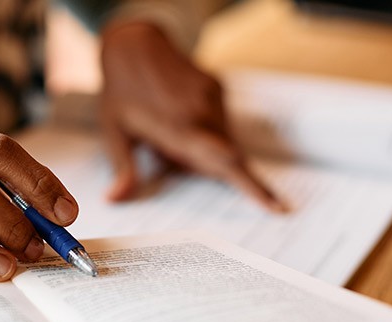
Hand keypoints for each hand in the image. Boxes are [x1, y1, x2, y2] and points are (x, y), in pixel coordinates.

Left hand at [99, 22, 283, 210]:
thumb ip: (123, 169)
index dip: (254, 187)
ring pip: (222, 140)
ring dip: (202, 148)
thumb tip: (114, 199)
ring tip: (166, 129)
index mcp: (180, 129)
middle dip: (207, 168)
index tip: (277, 207)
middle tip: (168, 149)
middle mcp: (203, 113)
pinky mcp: (217, 87)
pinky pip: (219, 122)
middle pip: (225, 157)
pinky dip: (204, 131)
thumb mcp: (113, 133)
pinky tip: (176, 116)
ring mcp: (212, 98)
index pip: (225, 163)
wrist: (133, 45)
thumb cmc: (120, 92)